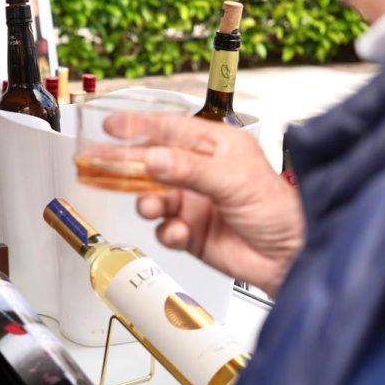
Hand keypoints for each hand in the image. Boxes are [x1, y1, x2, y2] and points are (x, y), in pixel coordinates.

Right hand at [104, 114, 304, 295]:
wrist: (289, 258)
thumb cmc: (279, 211)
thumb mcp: (233, 180)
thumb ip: (189, 169)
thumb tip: (154, 158)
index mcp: (215, 147)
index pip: (169, 129)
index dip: (138, 126)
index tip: (111, 126)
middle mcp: (201, 171)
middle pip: (152, 162)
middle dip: (124, 163)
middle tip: (95, 162)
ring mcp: (195, 201)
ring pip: (153, 196)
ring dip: (149, 201)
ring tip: (153, 207)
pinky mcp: (191, 231)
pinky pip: (164, 228)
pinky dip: (167, 230)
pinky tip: (179, 231)